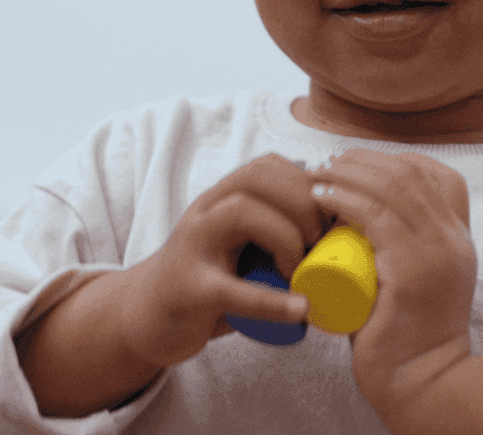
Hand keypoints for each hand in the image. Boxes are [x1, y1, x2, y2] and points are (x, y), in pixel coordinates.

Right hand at [119, 154, 324, 367]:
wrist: (144, 316)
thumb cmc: (209, 279)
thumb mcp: (240, 245)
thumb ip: (274, 227)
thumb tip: (338, 227)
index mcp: (221, 198)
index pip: (268, 165)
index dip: (308, 183)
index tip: (332, 217)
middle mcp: (204, 212)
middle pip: (256, 178)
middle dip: (303, 204)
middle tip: (322, 243)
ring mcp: (192, 247)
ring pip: (241, 212)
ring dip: (286, 237)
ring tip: (303, 269)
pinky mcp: (189, 291)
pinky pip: (233, 289)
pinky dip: (273, 300)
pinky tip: (300, 309)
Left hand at [308, 149, 475, 424]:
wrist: (421, 380)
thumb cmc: (402, 335)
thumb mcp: (414, 280)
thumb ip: (400, 251)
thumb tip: (354, 223)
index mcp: (458, 237)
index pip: (435, 175)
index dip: (391, 162)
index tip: (355, 166)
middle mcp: (454, 238)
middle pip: (410, 173)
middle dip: (363, 161)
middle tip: (327, 166)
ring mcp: (437, 251)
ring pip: (392, 187)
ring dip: (348, 174)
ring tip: (316, 177)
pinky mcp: (413, 268)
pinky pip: (376, 215)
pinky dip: (345, 198)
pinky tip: (321, 195)